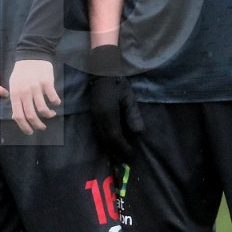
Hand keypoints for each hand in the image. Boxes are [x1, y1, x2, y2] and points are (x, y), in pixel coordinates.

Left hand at [9, 59, 60, 134]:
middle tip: (42, 127)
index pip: (19, 115)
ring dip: (48, 115)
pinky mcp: (47, 81)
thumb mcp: (14, 85)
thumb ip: (15, 100)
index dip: (24, 127)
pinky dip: (56, 102)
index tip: (30, 132)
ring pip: (43, 108)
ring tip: (51, 115)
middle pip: (31, 115)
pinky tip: (56, 102)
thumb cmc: (21, 72)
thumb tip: (16, 116)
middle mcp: (25, 92)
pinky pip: (52, 97)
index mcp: (15, 94)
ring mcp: (36, 87)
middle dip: (38, 125)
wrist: (31, 54)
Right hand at [87, 45, 143, 161]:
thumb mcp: (128, 98)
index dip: (124, 148)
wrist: (101, 72)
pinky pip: (97, 132)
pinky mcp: (92, 114)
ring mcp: (94, 117)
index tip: (132, 155)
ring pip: (100, 138)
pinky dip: (105, 140)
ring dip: (109, 147)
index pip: (115, 138)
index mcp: (108, 115)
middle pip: (106, 141)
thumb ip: (133, 115)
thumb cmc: (117, 83)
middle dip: (116, 152)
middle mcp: (99, 119)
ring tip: (119, 154)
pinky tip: (110, 142)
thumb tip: (139, 133)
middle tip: (126, 159)